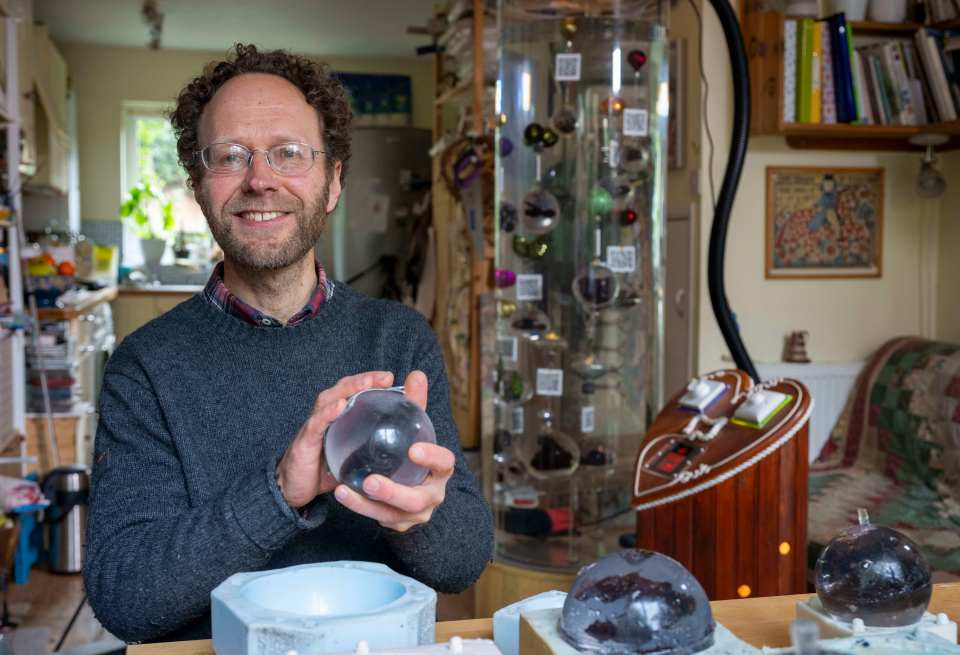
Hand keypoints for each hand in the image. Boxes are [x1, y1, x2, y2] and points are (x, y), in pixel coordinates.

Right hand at [276, 371, 394, 507]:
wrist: (293, 489)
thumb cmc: (322, 471)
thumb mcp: (351, 458)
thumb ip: (369, 450)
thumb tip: (398, 452)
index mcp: (336, 418)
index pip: (353, 392)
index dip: (370, 382)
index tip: (390, 378)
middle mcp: (324, 416)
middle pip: (343, 390)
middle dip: (364, 380)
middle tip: (386, 377)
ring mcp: (313, 427)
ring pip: (329, 400)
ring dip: (348, 390)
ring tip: (366, 383)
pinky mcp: (305, 441)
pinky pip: (316, 423)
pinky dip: (328, 413)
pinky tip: (339, 406)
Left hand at [333, 370, 454, 531]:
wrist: (413, 490)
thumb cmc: (414, 453)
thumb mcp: (416, 430)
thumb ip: (416, 404)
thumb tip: (416, 374)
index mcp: (441, 469)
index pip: (445, 463)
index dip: (432, 457)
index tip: (413, 449)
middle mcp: (432, 494)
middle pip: (417, 499)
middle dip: (393, 492)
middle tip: (370, 481)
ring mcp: (415, 514)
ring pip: (393, 514)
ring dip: (367, 504)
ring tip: (343, 490)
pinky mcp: (398, 523)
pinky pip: (378, 519)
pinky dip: (359, 508)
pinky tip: (342, 494)